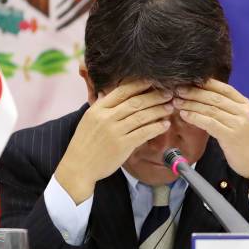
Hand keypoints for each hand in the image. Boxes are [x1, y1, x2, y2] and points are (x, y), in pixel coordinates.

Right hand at [55, 80, 172, 203]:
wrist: (79, 167)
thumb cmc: (85, 143)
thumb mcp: (88, 120)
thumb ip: (100, 106)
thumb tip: (107, 92)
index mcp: (98, 109)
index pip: (121, 91)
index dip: (139, 85)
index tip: (152, 81)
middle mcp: (106, 118)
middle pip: (135, 102)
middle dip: (154, 96)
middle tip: (168, 93)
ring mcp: (115, 132)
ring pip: (142, 116)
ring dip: (158, 110)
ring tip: (170, 107)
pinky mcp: (123, 146)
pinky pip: (143, 133)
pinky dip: (156, 127)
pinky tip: (165, 124)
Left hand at [173, 79, 248, 178]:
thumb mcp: (244, 122)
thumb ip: (229, 110)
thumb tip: (206, 99)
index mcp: (247, 105)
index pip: (225, 88)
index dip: (207, 84)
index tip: (190, 81)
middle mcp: (244, 111)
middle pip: (215, 97)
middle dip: (195, 92)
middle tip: (178, 90)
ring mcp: (238, 123)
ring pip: (210, 109)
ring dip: (191, 104)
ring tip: (177, 102)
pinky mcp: (231, 136)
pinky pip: (209, 123)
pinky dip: (195, 117)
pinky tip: (185, 115)